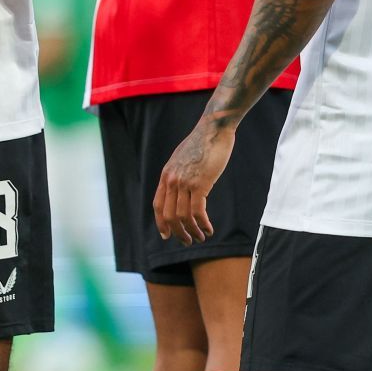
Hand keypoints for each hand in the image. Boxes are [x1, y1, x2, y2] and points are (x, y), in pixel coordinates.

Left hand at [152, 118, 237, 244]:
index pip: (158, 205)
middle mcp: (172, 180)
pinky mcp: (200, 183)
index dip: (161, 223)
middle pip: (169, 215)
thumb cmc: (202, 143)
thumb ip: (179, 173)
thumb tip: (182, 187)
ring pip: (183, 217)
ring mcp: (184, 182)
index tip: (167, 235)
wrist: (213, 129)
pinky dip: (202, 224)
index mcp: (166, 175)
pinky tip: (209, 229)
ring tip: (201, 237)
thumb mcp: (183, 158)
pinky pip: (197, 212)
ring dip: (192, 231)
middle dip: (178, 233)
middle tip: (188, 241)